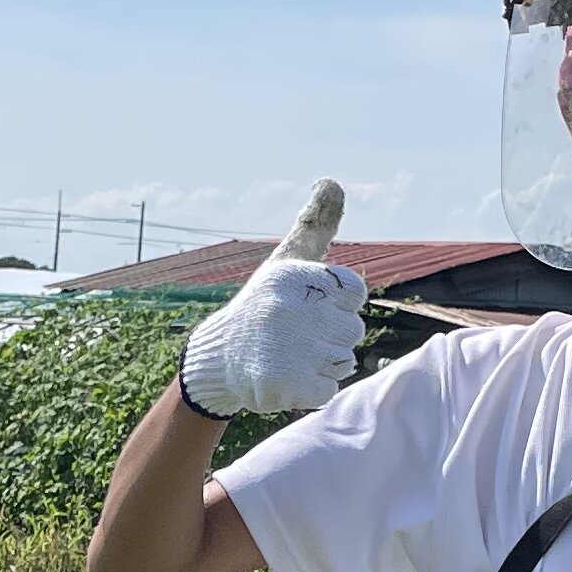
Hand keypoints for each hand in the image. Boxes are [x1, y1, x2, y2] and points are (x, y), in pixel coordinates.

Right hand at [178, 181, 367, 415]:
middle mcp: (291, 308)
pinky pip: (328, 390)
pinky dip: (311, 389)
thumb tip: (332, 181)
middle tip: (294, 335)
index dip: (336, 303)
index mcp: (295, 275)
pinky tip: (286, 376)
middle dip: (329, 336)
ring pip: (344, 360)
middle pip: (352, 329)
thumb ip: (316, 224)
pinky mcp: (286, 383)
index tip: (308, 306)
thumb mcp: (287, 261)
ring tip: (288, 354)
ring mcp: (289, 347)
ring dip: (321, 363)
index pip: (354, 291)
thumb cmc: (263, 306)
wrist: (218, 357)